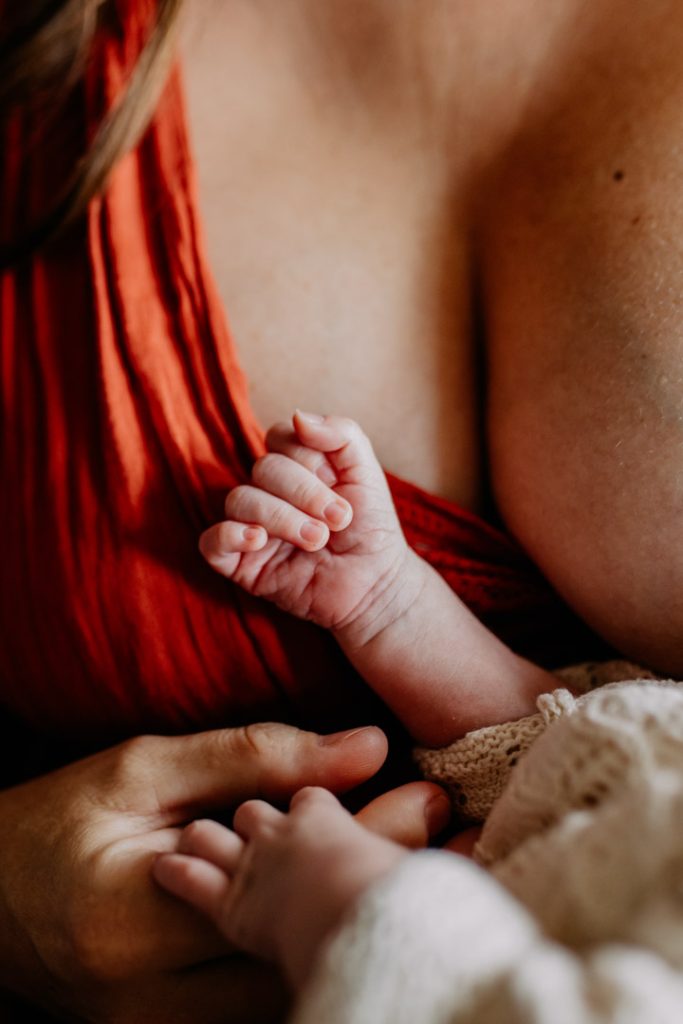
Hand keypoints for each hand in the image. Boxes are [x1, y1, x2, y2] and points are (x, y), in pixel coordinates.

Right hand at [0, 722, 399, 1022]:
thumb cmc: (58, 821)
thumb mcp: (142, 769)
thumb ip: (251, 757)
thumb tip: (363, 744)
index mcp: (142, 914)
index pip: (287, 884)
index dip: (367, 836)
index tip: (430, 796)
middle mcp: (156, 994)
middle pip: (306, 949)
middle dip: (386, 889)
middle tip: (453, 841)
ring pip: (298, 987)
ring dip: (365, 927)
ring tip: (430, 875)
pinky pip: (268, 1003)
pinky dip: (322, 952)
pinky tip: (363, 911)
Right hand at [199, 412, 417, 633]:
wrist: (376, 585)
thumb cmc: (371, 528)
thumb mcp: (367, 472)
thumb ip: (342, 433)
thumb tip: (298, 416)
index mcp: (294, 467)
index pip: (279, 438)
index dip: (308, 457)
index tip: (342, 485)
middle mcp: (268, 492)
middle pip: (263, 469)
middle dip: (305, 492)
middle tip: (338, 520)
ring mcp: (251, 526)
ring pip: (239, 500)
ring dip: (282, 518)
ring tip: (317, 540)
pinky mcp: (240, 563)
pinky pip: (211, 541)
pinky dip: (230, 535)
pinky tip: (259, 541)